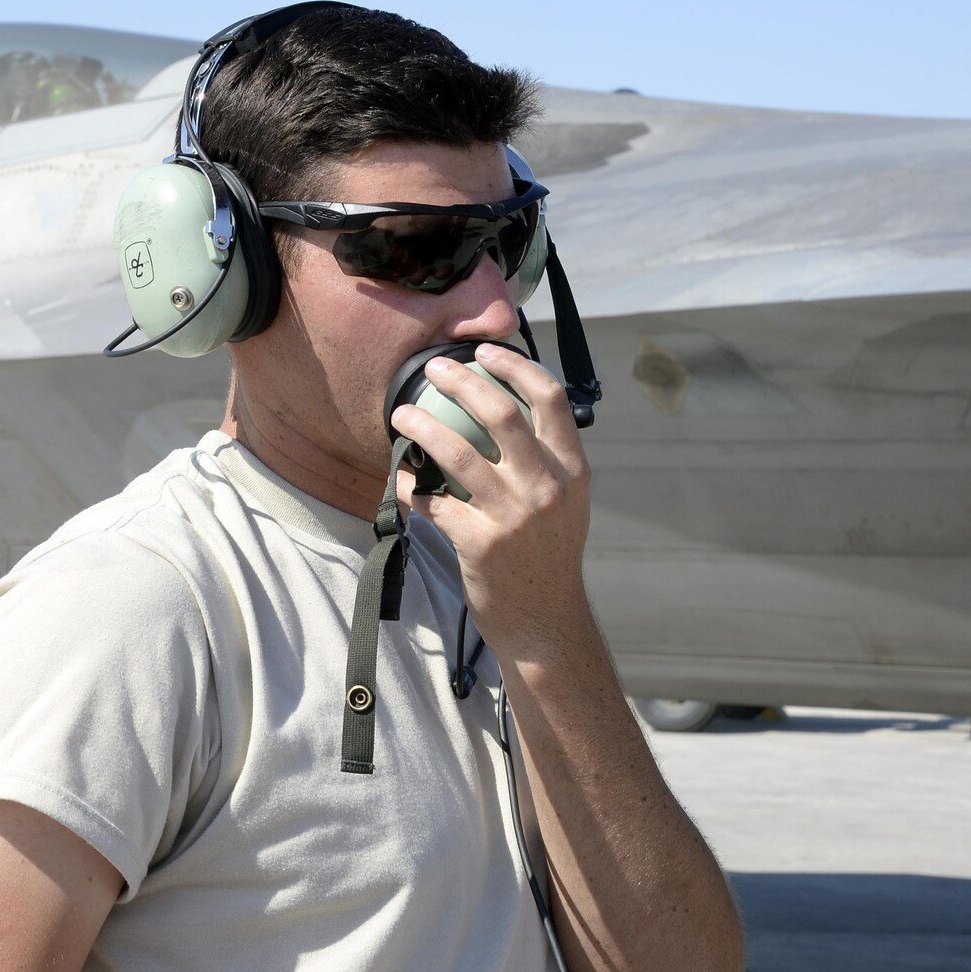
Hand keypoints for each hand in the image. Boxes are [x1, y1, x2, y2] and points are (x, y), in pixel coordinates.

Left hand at [390, 342, 593, 660]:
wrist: (545, 621)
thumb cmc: (548, 557)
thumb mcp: (567, 505)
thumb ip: (547, 461)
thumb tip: (510, 411)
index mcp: (573, 471)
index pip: (551, 399)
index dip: (516, 366)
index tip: (485, 350)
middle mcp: (547, 487)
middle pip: (501, 413)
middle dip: (461, 382)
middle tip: (432, 369)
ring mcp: (514, 516)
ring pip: (457, 452)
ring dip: (422, 427)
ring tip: (400, 415)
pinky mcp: (480, 543)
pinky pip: (432, 502)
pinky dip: (410, 486)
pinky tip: (398, 477)